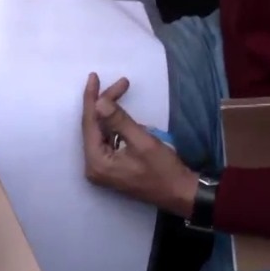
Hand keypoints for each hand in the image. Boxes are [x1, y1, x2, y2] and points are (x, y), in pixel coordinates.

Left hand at [82, 72, 199, 215]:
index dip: (92, 98)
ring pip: (100, 132)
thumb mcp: (142, 141)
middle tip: (121, 83)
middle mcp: (93, 167)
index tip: (94, 76)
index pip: (89, 123)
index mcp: (97, 162)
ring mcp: (102, 169)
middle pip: (93, 126)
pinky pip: (107, 140)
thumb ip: (119, 121)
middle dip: (104, 103)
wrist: (180, 194)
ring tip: (121, 90)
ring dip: (110, 112)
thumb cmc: (163, 170)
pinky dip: (113, 124)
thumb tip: (99, 102)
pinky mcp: (111, 168)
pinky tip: (120, 112)